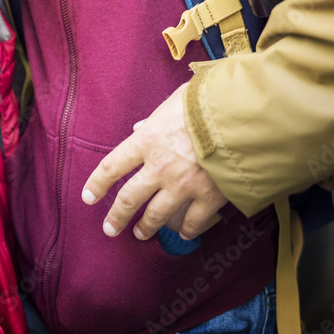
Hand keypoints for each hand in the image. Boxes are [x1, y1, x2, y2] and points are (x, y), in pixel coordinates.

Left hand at [82, 84, 227, 241]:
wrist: (245, 116)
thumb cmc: (209, 100)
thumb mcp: (176, 99)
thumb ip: (156, 117)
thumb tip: (140, 128)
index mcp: (147, 140)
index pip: (111, 166)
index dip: (97, 184)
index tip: (88, 197)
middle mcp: (160, 167)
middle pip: (129, 199)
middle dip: (116, 217)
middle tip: (109, 229)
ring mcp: (184, 185)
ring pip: (157, 216)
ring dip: (146, 227)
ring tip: (141, 234)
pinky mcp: (209, 197)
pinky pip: (193, 222)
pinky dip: (188, 231)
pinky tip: (184, 234)